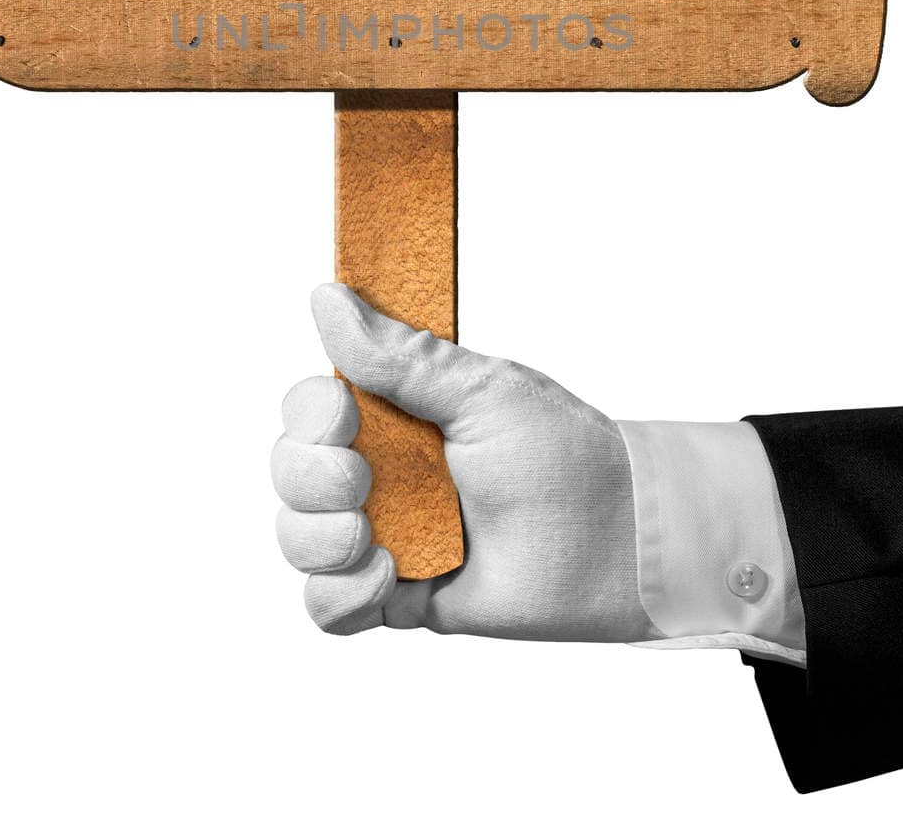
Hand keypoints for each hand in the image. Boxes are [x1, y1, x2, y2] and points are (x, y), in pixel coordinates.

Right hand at [271, 283, 660, 641]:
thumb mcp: (478, 390)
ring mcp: (385, 531)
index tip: (342, 416)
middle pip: (289, 469)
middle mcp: (380, 468)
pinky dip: (340, 596)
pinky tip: (387, 581)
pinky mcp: (395, 594)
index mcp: (395, 410)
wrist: (612, 543)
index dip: (309, 414)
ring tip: (376, 543)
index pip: (309, 406)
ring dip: (320, 541)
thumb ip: (397, 356)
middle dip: (309, 479)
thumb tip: (325, 297)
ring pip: (297, 537)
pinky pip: (326, 605)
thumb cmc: (560, 453)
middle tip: (361, 482)